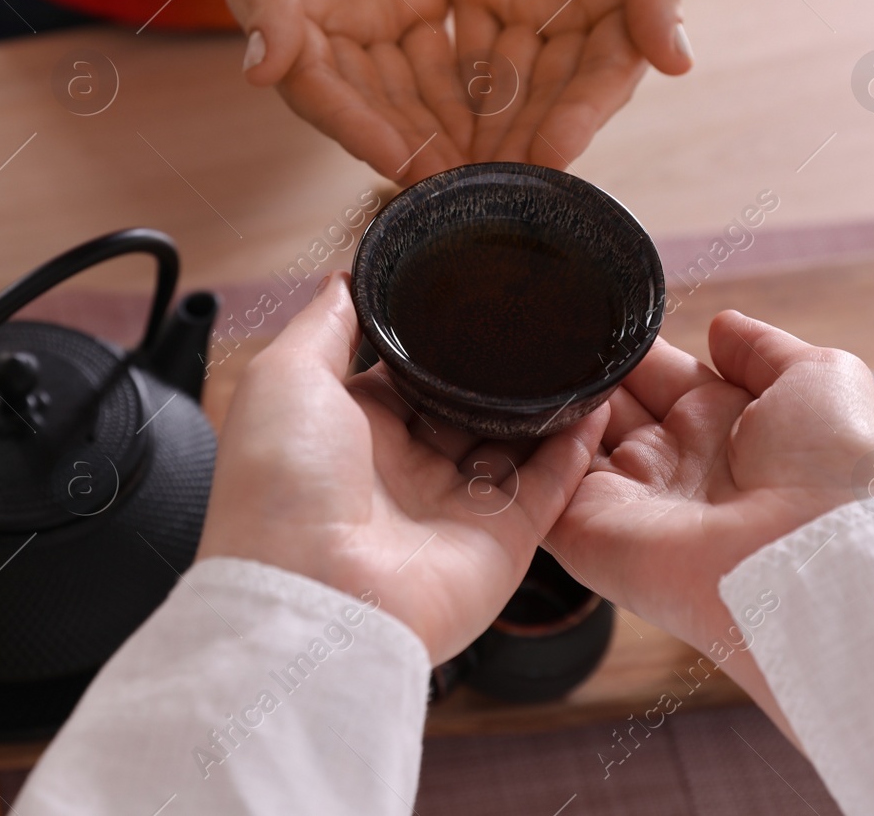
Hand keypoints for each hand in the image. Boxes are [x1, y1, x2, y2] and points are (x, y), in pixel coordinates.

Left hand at [197, 273, 606, 662]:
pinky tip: (595, 402)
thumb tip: (345, 278)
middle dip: (496, 370)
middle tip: (536, 317)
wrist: (312, 596)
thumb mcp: (284, 377)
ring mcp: (451, 508)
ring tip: (578, 349)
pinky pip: (547, 488)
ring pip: (511, 444)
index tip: (470, 296)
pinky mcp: (499, 542)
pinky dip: (575, 448)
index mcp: (347, 431)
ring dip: (544, 402)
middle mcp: (399, 471)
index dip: (435, 341)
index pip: (402, 375)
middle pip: (462, 408)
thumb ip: (325, 324)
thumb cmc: (279, 488)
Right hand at [225, 0, 470, 182]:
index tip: (403, 164)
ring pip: (416, 94)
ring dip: (450, 132)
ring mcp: (381, 18)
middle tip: (464, 187)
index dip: (360, 129)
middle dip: (417, 148)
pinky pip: (452, 60)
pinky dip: (474, 93)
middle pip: (375, 107)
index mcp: (289, 12)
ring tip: (492, 168)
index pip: (323, 91)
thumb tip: (261, 72)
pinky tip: (510, 118)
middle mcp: (334, 30)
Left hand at [450, 0, 692, 166]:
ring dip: (474, 131)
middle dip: (516, 142)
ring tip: (443, 175)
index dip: (579, 117)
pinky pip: (455, 51)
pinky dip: (439, 91)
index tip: (549, 155)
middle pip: (547, 95)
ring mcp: (521, 6)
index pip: (605, 77)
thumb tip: (678, 62)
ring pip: (499, 85)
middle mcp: (575, 18)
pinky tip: (415, 126)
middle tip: (482, 188)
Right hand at [546, 311, 873, 730]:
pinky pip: (540, 484)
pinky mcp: (586, 532)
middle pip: (606, 402)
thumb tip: (721, 325)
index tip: (597, 310)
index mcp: (722, 426)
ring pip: (565, 439)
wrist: (810, 568)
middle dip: (582, 367)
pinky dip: (527, 448)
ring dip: (551, 400)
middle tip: (554, 329)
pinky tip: (522, 404)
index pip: (657, 374)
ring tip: (532, 357)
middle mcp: (671, 463)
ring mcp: (626, 499)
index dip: (628, 344)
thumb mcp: (822, 379)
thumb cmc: (831, 480)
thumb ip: (764, 346)